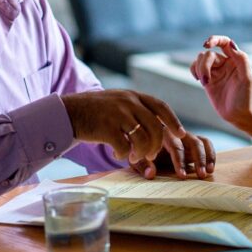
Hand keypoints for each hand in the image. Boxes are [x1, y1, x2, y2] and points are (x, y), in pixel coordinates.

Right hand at [61, 90, 185, 164]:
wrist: (70, 112)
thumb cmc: (98, 112)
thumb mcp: (119, 102)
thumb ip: (138, 110)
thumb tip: (161, 128)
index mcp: (134, 96)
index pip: (161, 107)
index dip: (174, 121)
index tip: (181, 134)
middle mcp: (128, 102)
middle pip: (155, 126)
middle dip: (157, 144)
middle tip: (152, 154)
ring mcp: (117, 114)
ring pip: (142, 138)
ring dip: (141, 152)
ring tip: (133, 156)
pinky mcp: (106, 128)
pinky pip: (124, 146)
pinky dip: (123, 154)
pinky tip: (118, 153)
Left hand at [129, 131, 216, 179]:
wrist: (141, 138)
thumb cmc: (139, 150)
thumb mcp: (135, 158)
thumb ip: (142, 166)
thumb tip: (151, 175)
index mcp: (162, 134)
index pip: (175, 147)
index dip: (180, 162)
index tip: (182, 176)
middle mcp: (176, 133)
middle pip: (192, 142)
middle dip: (198, 159)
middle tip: (200, 175)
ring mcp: (185, 136)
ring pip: (201, 142)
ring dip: (206, 158)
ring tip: (207, 173)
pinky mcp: (193, 139)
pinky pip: (206, 143)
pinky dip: (210, 154)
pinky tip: (211, 168)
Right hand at [190, 36, 251, 125]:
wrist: (238, 115)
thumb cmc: (246, 97)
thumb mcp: (247, 79)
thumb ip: (242, 60)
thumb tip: (231, 44)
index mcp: (236, 59)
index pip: (225, 42)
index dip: (215, 39)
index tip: (206, 45)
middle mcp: (225, 62)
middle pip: (208, 54)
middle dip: (204, 66)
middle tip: (206, 82)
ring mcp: (215, 70)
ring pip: (200, 59)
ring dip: (199, 69)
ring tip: (204, 83)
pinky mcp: (207, 79)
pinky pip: (195, 67)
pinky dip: (194, 71)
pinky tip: (199, 80)